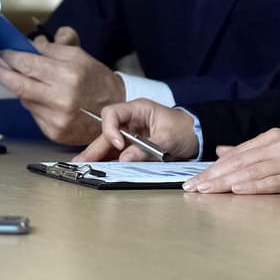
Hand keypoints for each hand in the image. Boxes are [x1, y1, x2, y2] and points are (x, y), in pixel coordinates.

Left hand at [0, 26, 124, 143]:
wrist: (114, 112)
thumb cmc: (97, 82)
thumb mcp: (80, 56)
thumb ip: (53, 48)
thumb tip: (31, 43)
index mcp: (70, 74)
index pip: (28, 64)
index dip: (9, 57)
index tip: (1, 52)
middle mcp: (63, 98)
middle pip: (18, 84)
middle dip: (0, 72)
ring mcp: (57, 117)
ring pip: (23, 99)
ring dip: (18, 87)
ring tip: (19, 78)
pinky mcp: (54, 131)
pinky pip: (32, 113)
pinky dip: (31, 103)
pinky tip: (37, 97)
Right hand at [77, 99, 199, 161]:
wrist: (198, 136)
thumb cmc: (185, 129)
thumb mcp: (168, 138)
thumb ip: (147, 149)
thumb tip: (125, 159)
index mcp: (137, 110)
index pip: (113, 113)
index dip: (110, 129)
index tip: (118, 144)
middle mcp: (130, 121)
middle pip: (107, 133)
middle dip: (95, 148)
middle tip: (81, 162)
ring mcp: (131, 134)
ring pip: (110, 145)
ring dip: (98, 156)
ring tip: (83, 167)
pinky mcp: (134, 147)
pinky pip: (119, 154)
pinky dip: (110, 162)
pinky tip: (99, 169)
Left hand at [183, 128, 279, 193]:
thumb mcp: (276, 147)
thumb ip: (248, 151)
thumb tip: (221, 152)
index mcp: (269, 139)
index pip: (235, 155)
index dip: (213, 168)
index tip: (195, 179)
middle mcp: (276, 147)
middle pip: (238, 162)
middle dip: (213, 175)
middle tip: (193, 186)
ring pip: (251, 171)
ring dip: (226, 181)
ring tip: (206, 189)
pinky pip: (273, 182)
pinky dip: (254, 186)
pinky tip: (236, 190)